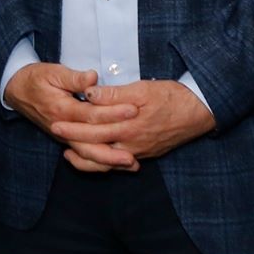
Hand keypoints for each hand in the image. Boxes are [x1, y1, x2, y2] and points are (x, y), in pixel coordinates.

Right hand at [7, 63, 138, 168]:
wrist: (17, 91)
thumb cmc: (36, 79)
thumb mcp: (52, 72)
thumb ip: (73, 77)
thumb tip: (93, 78)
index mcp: (61, 109)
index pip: (91, 114)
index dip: (113, 113)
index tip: (133, 110)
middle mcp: (63, 128)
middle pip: (91, 144)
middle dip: (114, 150)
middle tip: (135, 152)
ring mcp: (64, 137)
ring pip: (88, 155)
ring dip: (110, 161)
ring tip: (132, 164)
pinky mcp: (67, 140)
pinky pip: (85, 156)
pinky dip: (101, 163)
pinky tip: (118, 164)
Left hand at [52, 79, 216, 168]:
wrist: (198, 112)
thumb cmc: (171, 96)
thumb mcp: (143, 89)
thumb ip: (115, 94)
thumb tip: (90, 93)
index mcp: (128, 125)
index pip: (94, 128)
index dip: (73, 125)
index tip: (56, 120)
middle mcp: (131, 143)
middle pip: (96, 145)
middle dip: (74, 141)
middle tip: (55, 133)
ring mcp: (138, 151)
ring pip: (107, 162)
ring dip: (86, 159)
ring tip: (69, 156)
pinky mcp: (145, 154)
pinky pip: (120, 164)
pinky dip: (105, 164)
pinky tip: (98, 159)